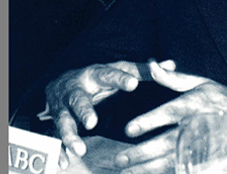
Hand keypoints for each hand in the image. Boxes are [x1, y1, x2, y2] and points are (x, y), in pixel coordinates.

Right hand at [42, 60, 174, 168]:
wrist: (60, 84)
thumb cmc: (97, 78)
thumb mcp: (117, 70)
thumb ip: (142, 70)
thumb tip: (171, 64)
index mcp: (94, 75)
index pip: (108, 74)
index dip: (120, 79)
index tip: (133, 84)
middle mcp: (76, 90)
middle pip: (78, 99)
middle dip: (83, 110)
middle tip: (92, 121)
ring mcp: (63, 108)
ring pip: (63, 121)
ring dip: (69, 136)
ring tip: (80, 149)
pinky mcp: (57, 124)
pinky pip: (56, 138)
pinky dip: (60, 150)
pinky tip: (66, 162)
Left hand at [112, 60, 226, 173]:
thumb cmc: (223, 99)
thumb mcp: (200, 82)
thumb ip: (172, 77)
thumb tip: (151, 64)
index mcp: (194, 105)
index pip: (168, 114)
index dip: (148, 122)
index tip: (128, 130)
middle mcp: (196, 127)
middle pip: (166, 143)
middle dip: (142, 153)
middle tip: (120, 159)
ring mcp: (201, 146)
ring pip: (171, 161)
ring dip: (147, 168)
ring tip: (127, 171)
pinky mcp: (204, 159)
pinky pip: (180, 168)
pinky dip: (163, 172)